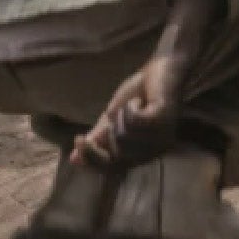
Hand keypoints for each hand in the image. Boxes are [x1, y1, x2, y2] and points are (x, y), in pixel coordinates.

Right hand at [70, 53, 188, 170]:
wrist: (160, 69)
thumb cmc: (139, 95)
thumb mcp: (111, 119)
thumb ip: (97, 139)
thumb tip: (74, 159)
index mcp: (142, 155)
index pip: (111, 169)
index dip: (91, 159)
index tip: (78, 139)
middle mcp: (154, 152)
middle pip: (116, 156)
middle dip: (107, 133)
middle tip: (114, 114)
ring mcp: (162, 137)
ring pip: (124, 137)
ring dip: (121, 116)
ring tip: (133, 104)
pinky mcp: (164, 121)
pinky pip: (134, 121)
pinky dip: (130, 107)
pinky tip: (140, 101)